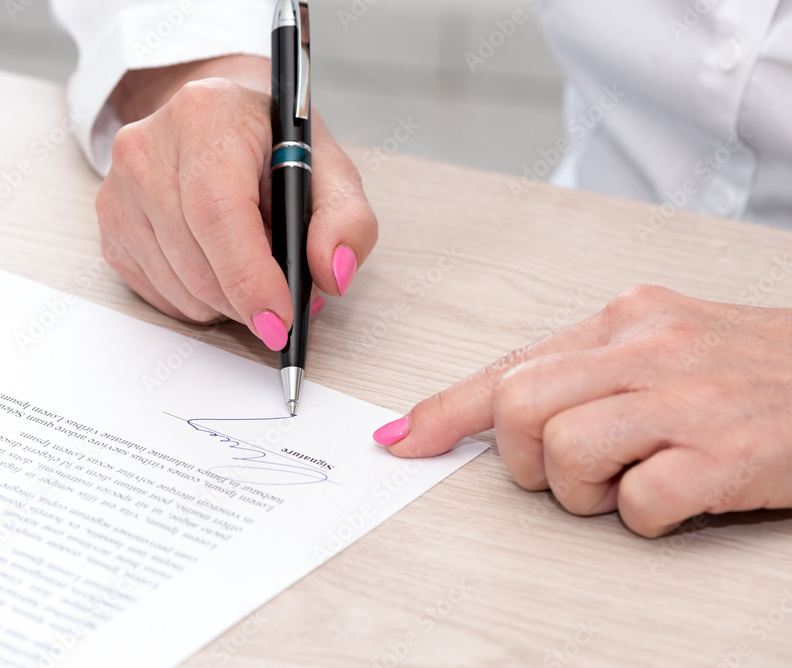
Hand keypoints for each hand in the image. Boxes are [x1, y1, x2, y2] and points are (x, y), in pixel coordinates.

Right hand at [96, 56, 376, 349]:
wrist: (216, 118)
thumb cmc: (272, 143)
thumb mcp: (328, 168)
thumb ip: (347, 220)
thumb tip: (333, 274)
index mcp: (205, 116)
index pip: (218, 213)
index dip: (250, 277)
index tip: (280, 321)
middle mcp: (147, 148)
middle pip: (197, 262)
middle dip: (249, 301)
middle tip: (286, 302)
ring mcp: (119, 190)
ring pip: (181, 289)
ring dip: (228, 302)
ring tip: (254, 264)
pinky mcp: (110, 226)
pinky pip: (161, 296)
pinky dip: (200, 299)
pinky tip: (219, 263)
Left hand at [373, 285, 791, 536]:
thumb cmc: (757, 372)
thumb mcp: (664, 350)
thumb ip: (585, 373)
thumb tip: (499, 411)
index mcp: (627, 318)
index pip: (512, 364)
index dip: (446, 409)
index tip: (403, 439)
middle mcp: (650, 347)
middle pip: (520, 406)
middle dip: (521, 458)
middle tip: (567, 470)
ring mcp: (690, 398)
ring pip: (563, 450)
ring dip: (581, 490)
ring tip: (630, 481)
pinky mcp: (728, 453)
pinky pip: (638, 501)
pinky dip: (642, 517)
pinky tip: (676, 498)